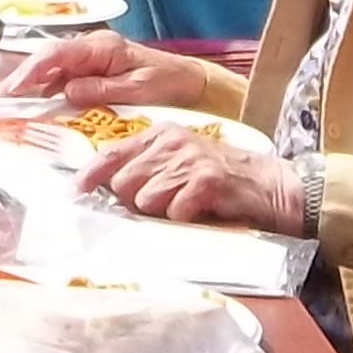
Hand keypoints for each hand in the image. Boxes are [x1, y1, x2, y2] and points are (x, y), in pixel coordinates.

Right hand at [11, 31, 201, 106]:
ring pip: (50, 75)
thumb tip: (66, 92)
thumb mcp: (139, 89)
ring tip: (7, 113)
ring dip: (29, 93)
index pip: (57, 54)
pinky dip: (45, 99)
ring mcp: (88, 64)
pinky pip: (61, 86)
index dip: (31, 72)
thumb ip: (102, 89)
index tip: (12, 90)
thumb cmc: (168, 83)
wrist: (190, 84)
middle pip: (46, 62)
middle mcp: (90, 51)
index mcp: (101, 47)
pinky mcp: (90, 77)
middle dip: (19, 82)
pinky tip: (33, 116)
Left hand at [87, 127, 306, 232]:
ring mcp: (190, 159)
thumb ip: (149, 170)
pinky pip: (174, 210)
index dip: (93, 174)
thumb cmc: (224, 179)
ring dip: (164, 212)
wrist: (274, 186)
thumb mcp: (182, 163)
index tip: (78, 190)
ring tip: (188, 207)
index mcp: (162, 135)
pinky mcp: (207, 181)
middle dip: (137, 202)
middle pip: (125, 183)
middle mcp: (172, 142)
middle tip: (166, 206)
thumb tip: (111, 190)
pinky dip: (185, 218)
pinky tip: (202, 211)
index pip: (113, 153)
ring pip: (146, 199)